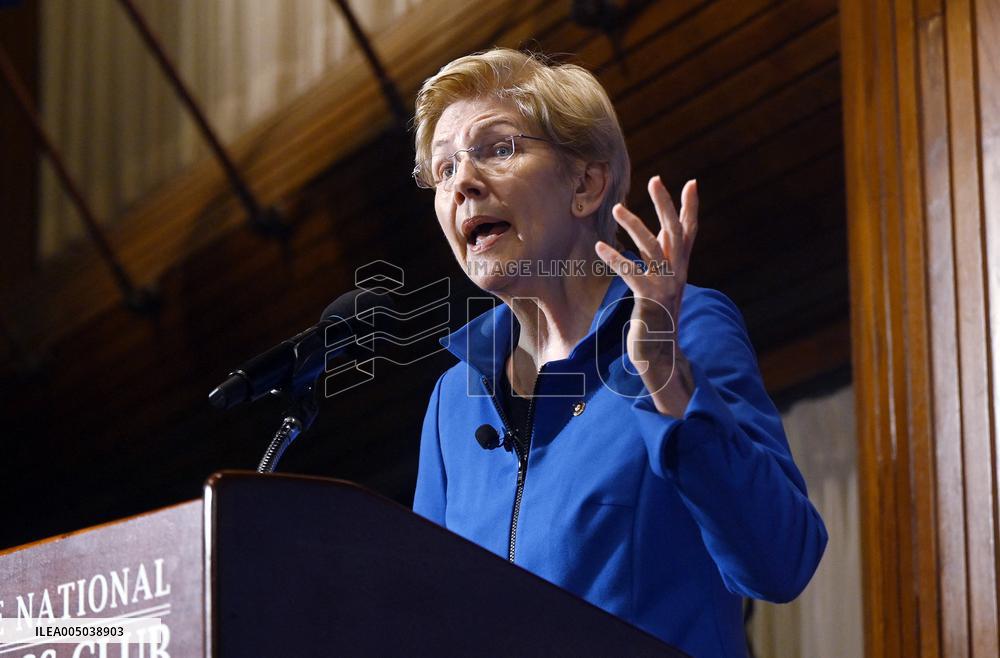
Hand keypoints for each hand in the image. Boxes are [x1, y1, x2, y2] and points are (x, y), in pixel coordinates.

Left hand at [595, 176, 697, 416]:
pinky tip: (601, 247)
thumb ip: (661, 266)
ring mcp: (666, 288)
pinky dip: (617, 258)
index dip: (690, 208)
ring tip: (617, 207)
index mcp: (681, 270)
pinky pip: (633, 274)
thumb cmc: (656, 322)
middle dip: (666, 204)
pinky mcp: (650, 301)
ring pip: (654, 250)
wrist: (661, 358)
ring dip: (635, 226)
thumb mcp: (661, 290)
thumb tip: (656, 244)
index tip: (691, 182)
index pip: (689, 233)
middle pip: (676, 233)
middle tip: (655, 179)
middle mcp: (678, 275)